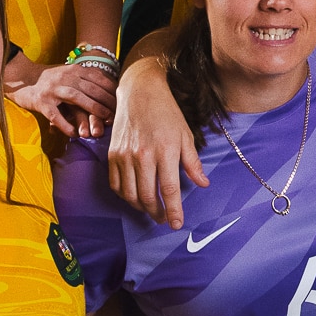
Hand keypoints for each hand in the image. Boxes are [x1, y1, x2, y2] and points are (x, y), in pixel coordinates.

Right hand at [6, 59, 114, 137]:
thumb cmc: (48, 78)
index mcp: (73, 69)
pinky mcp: (41, 102)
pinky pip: (55, 115)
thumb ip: (84, 79)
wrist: (20, 77)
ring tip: (104, 121)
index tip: (123, 100)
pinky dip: (65, 125)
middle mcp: (64, 77)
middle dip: (106, 101)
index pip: (97, 77)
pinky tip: (74, 133)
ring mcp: (52, 89)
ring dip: (92, 109)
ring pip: (76, 98)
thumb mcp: (67, 73)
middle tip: (118, 113)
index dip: (111, 89)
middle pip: (90, 88)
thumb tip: (109, 88)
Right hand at [108, 55, 207, 226]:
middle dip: (157, 213)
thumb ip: (193, 163)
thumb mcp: (186, 135)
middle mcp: (143, 156)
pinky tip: (134, 196)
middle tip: (164, 218)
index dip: (174, 210)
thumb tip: (203, 183)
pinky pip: (116, 184)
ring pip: (130, 194)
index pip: (169, 190)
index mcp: (165, 151)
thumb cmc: (166, 113)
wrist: (140, 92)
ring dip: (141, 207)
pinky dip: (125, 195)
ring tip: (151, 209)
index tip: (176, 224)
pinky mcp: (113, 154)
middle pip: (148, 196)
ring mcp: (125, 155)